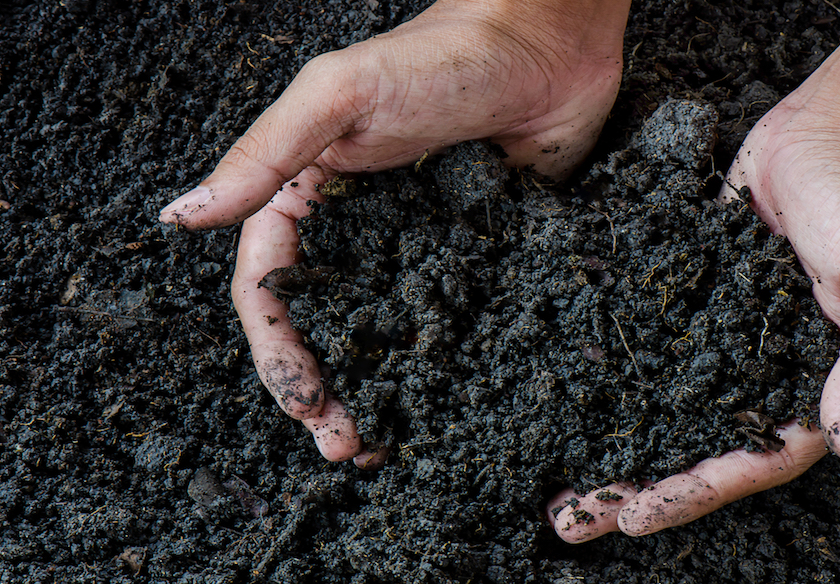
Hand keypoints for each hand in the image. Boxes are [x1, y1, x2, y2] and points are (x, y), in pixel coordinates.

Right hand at [158, 0, 630, 461]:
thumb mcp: (339, 95)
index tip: (305, 405)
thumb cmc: (440, 55)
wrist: (547, 42)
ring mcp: (414, 247)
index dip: (279, 354)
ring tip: (384, 448)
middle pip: (324, 326)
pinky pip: (446, 321)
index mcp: (307, 195)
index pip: (272, 290)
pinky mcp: (471, 256)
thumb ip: (264, 157)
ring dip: (376, 392)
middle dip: (324, 391)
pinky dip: (436, 368)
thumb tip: (178, 216)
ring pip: (382, 335)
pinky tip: (441, 404)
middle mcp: (357, 230)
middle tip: (345, 448)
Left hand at [551, 0, 839, 541]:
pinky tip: (566, 391)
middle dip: (639, 485)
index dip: (698, 490)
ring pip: (668, 404)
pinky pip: (651, 345)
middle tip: (571, 519)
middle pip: (700, 445)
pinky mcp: (696, 296)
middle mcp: (767, 370)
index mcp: (820, 383)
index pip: (757, 459)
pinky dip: (614, 374)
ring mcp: (728, 335)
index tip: (635, 515)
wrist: (837, 122)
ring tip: (558, 481)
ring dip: (616, 441)